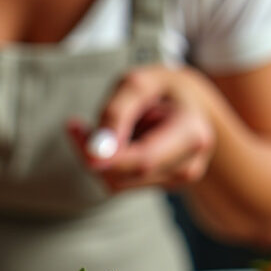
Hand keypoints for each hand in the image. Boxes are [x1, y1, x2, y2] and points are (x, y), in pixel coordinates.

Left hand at [68, 64, 217, 191]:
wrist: (193, 108)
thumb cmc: (166, 90)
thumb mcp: (141, 83)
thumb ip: (117, 112)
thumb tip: (96, 147)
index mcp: (192, 133)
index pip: (145, 159)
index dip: (110, 158)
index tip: (84, 148)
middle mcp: (188, 165)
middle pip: (127, 176)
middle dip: (95, 155)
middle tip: (77, 128)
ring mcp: (175, 181)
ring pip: (118, 182)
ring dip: (100, 158)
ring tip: (109, 127)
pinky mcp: (159, 187)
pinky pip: (120, 182)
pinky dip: (107, 164)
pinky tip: (116, 142)